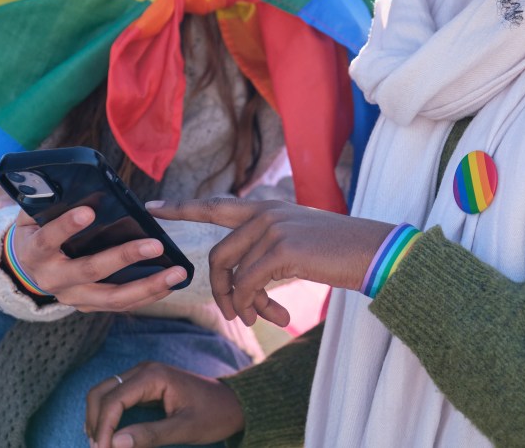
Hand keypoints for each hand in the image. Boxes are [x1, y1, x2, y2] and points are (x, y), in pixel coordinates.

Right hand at [9, 206, 187, 311]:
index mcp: (34, 252)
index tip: (88, 211)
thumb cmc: (37, 230)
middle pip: (90, 271)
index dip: (65, 227)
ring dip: (147, 285)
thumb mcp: (34, 214)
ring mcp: (72, 297)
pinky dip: (148, 295)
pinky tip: (171, 284)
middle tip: (155, 244)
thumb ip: (50, 201)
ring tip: (176, 272)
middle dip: (124, 257)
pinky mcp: (89, 306)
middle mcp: (52, 279)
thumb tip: (77, 181)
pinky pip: (121, 305)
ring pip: (112, 297)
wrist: (27, 267)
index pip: (48, 239)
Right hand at [85, 362, 243, 447]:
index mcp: (153, 376)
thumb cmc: (214, 414)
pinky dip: (106, 415)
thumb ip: (150, 435)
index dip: (103, 428)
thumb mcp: (184, 428)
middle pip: (101, 392)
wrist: (233, 403)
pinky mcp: (144, 385)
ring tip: (101, 445)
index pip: (113, 400)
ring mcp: (143, 376)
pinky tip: (108, 436)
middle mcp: (144, 370)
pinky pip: (115, 397)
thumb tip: (115, 444)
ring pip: (104, 393)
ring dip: (97, 418)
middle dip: (94, 422)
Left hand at [148, 198, 392, 326]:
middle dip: (219, 289)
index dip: (181, 208)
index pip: (215, 205)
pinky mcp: (282, 248)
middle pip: (218, 253)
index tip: (151, 208)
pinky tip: (277, 317)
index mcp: (267, 207)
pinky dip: (256, 306)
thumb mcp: (297, 246)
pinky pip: (250, 284)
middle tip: (236, 315)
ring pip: (234, 274)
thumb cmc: (340, 254)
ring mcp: (273, 228)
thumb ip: (267, 252)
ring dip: (245, 304)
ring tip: (265, 319)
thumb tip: (242, 286)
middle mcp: (266, 212)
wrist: (374, 252)